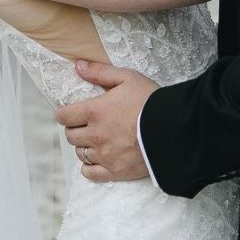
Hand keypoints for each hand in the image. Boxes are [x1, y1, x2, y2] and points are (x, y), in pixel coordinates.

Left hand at [57, 57, 154, 182]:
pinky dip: (89, 168)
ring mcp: (104, 155)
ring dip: (84, 146)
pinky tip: (97, 160)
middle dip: (75, 129)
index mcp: (94, 112)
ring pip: (80, 154)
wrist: (174, 129)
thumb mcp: (127, 78)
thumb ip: (100, 72)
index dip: (65, 113)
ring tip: (95, 141)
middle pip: (71, 136)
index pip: (64, 116)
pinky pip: (90, 174)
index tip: (70, 113)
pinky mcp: (115, 171)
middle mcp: (95, 135)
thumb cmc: (152, 101)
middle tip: (85, 125)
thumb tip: (78, 66)